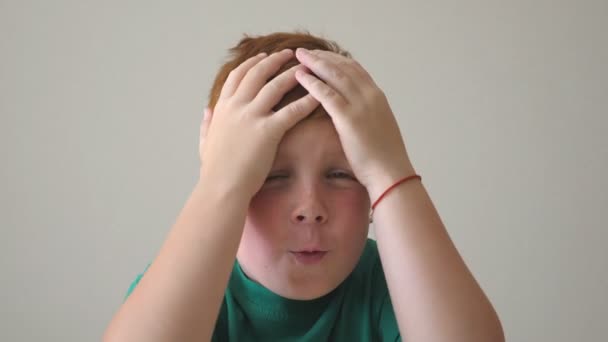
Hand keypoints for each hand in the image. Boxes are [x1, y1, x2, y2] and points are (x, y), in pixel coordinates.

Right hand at [198, 49, 319, 197]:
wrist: (221, 187)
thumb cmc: (214, 170)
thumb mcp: (205, 141)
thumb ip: (207, 123)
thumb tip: (207, 110)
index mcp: (222, 108)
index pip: (237, 76)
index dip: (251, 63)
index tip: (263, 56)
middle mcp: (236, 107)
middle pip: (257, 73)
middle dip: (274, 60)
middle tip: (289, 54)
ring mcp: (251, 117)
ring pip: (275, 86)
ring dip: (292, 74)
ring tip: (306, 68)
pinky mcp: (268, 131)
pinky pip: (291, 110)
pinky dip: (306, 101)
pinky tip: (317, 96)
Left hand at [294, 48, 415, 199]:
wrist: (390, 173)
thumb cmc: (383, 158)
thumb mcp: (378, 127)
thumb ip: (366, 114)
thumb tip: (353, 113)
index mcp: (377, 96)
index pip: (355, 69)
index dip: (336, 60)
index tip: (321, 55)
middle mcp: (370, 95)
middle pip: (343, 67)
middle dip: (322, 57)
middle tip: (305, 51)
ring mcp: (361, 105)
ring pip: (334, 75)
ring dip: (315, 63)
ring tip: (299, 57)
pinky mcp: (349, 118)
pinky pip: (327, 94)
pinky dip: (312, 82)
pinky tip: (299, 76)